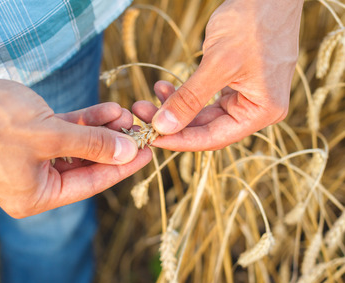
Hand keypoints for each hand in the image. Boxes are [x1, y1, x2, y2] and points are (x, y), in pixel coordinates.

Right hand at [0, 60, 150, 217]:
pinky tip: (105, 109)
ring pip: (74, 147)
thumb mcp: (50, 135)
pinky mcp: (22, 137)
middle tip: (139, 130)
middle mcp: (29, 184)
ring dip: (99, 130)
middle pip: (83, 166)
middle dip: (112, 145)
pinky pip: (60, 133)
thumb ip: (92, 144)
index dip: (121, 169)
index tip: (147, 155)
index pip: (89, 185)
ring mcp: (25, 160)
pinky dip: (81, 122)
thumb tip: (126, 152)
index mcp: (32, 197)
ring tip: (124, 114)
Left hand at [132, 0, 303, 150]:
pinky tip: (163, 87)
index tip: (150, 138)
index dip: (179, 140)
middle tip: (141, 113)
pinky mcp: (236, 84)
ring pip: (203, 114)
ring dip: (174, 107)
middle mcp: (257, 109)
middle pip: (206, 128)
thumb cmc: (252, 22)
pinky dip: (184, 94)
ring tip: (146, 100)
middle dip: (171, 122)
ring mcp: (247, 97)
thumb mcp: (218, 63)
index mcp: (262, 111)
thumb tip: (163, 127)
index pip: (213, 137)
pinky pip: (205, 98)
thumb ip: (190, 99)